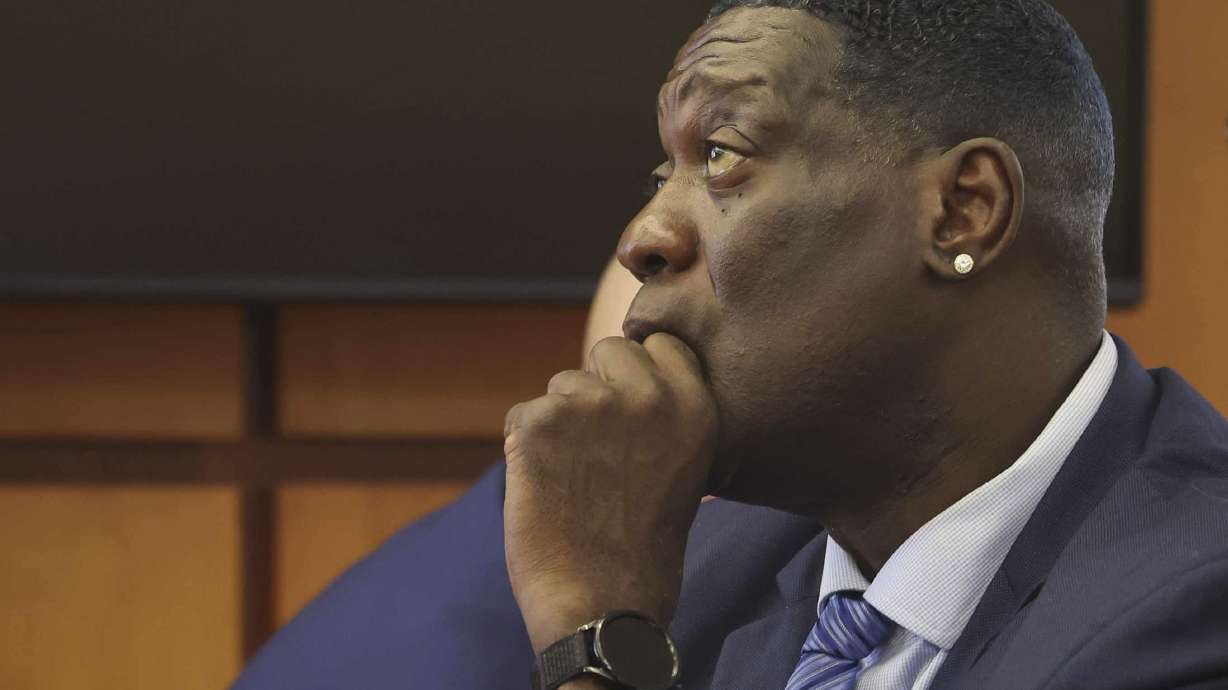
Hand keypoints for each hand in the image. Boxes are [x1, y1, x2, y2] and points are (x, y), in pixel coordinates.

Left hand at [504, 333, 717, 653]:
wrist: (602, 607)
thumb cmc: (642, 549)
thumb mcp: (682, 468)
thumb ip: (663, 416)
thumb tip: (623, 375)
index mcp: (694, 407)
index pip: (661, 344)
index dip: (638, 372)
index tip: (630, 405)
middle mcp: (648, 396)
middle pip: (609, 350)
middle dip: (597, 387)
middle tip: (597, 448)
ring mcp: (591, 405)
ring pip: (561, 385)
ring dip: (560, 422)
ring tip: (575, 481)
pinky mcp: (539, 423)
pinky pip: (522, 414)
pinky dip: (525, 447)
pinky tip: (545, 489)